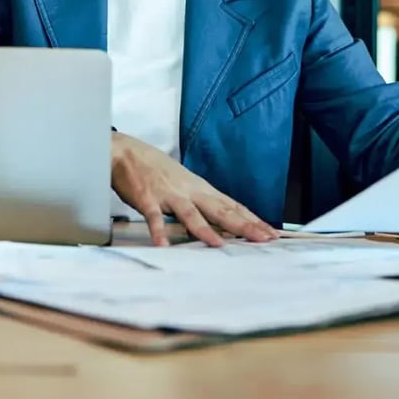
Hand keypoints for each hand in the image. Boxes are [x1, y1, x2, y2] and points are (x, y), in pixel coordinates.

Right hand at [111, 132, 279, 247]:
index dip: (252, 219)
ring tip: (220, 246)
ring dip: (205, 230)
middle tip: (265, 239)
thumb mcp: (184, 182)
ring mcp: (169, 194)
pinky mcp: (148, 198)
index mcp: (200, 188)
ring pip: (191, 214)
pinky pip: (154, 218)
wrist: (126, 151)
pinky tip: (163, 246)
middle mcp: (190, 190)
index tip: (271, 232)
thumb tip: (220, 221)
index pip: (232, 205)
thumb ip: (200, 201)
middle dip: (244, 226)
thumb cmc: (155, 168)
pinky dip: (158, 232)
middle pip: (221, 210)